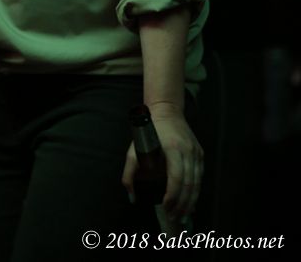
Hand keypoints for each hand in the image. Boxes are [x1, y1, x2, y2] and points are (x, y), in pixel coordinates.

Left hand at [122, 103, 202, 221]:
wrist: (166, 110)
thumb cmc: (148, 131)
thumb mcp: (134, 149)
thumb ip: (130, 173)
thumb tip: (131, 197)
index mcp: (171, 148)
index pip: (176, 177)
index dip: (172, 195)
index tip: (165, 207)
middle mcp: (187, 150)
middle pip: (189, 184)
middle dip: (182, 204)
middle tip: (173, 217)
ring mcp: (195, 152)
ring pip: (197, 183)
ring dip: (190, 201)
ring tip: (181, 214)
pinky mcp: (200, 153)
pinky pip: (199, 177)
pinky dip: (195, 192)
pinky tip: (189, 202)